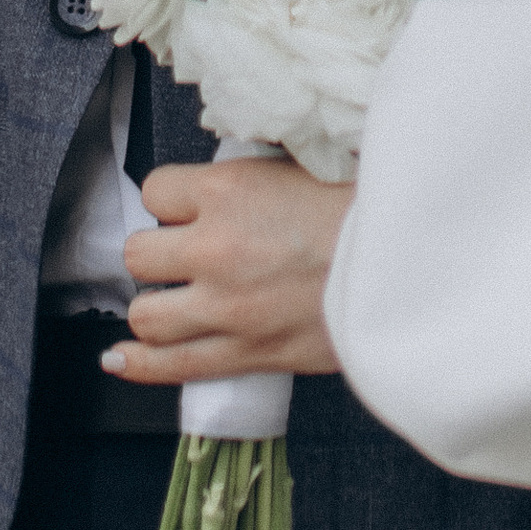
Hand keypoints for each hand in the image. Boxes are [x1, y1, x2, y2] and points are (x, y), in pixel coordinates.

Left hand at [102, 156, 351, 383]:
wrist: (411, 264)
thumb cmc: (364, 210)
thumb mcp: (301, 164)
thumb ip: (249, 179)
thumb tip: (220, 187)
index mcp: (229, 189)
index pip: (155, 189)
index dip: (171, 199)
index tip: (189, 207)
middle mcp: (216, 247)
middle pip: (138, 253)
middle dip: (157, 252)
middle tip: (184, 254)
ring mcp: (227, 306)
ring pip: (146, 312)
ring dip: (155, 304)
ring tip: (174, 299)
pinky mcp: (246, 352)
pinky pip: (172, 365)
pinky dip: (138, 363)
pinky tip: (119, 359)